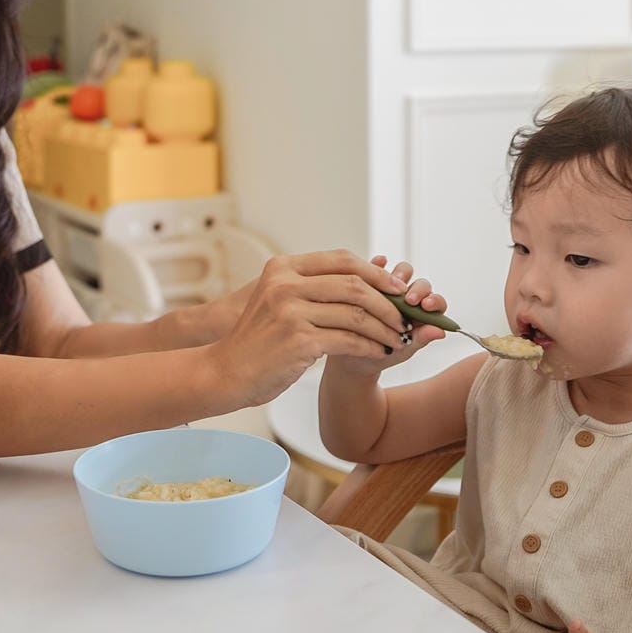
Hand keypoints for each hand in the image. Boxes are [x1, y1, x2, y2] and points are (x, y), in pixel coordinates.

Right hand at [207, 250, 414, 407]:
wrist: (226, 372)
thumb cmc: (259, 340)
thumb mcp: (279, 300)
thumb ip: (313, 287)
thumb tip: (365, 283)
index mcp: (283, 268)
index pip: (342, 260)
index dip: (375, 272)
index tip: (397, 287)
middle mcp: (285, 283)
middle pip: (354, 284)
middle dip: (387, 302)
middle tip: (405, 316)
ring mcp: (290, 310)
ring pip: (356, 314)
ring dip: (385, 328)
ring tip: (399, 338)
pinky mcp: (298, 339)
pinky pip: (349, 340)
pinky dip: (371, 347)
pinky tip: (381, 352)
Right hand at [324, 255, 449, 377]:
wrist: (355, 358)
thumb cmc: (384, 354)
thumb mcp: (403, 350)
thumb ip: (421, 339)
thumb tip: (440, 332)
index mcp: (422, 313)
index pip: (434, 301)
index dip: (433, 301)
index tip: (426, 306)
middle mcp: (407, 298)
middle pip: (419, 283)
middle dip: (418, 289)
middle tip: (409, 300)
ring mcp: (389, 289)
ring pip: (399, 273)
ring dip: (398, 276)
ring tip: (390, 286)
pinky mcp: (370, 283)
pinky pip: (374, 269)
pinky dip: (377, 263)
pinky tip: (377, 263)